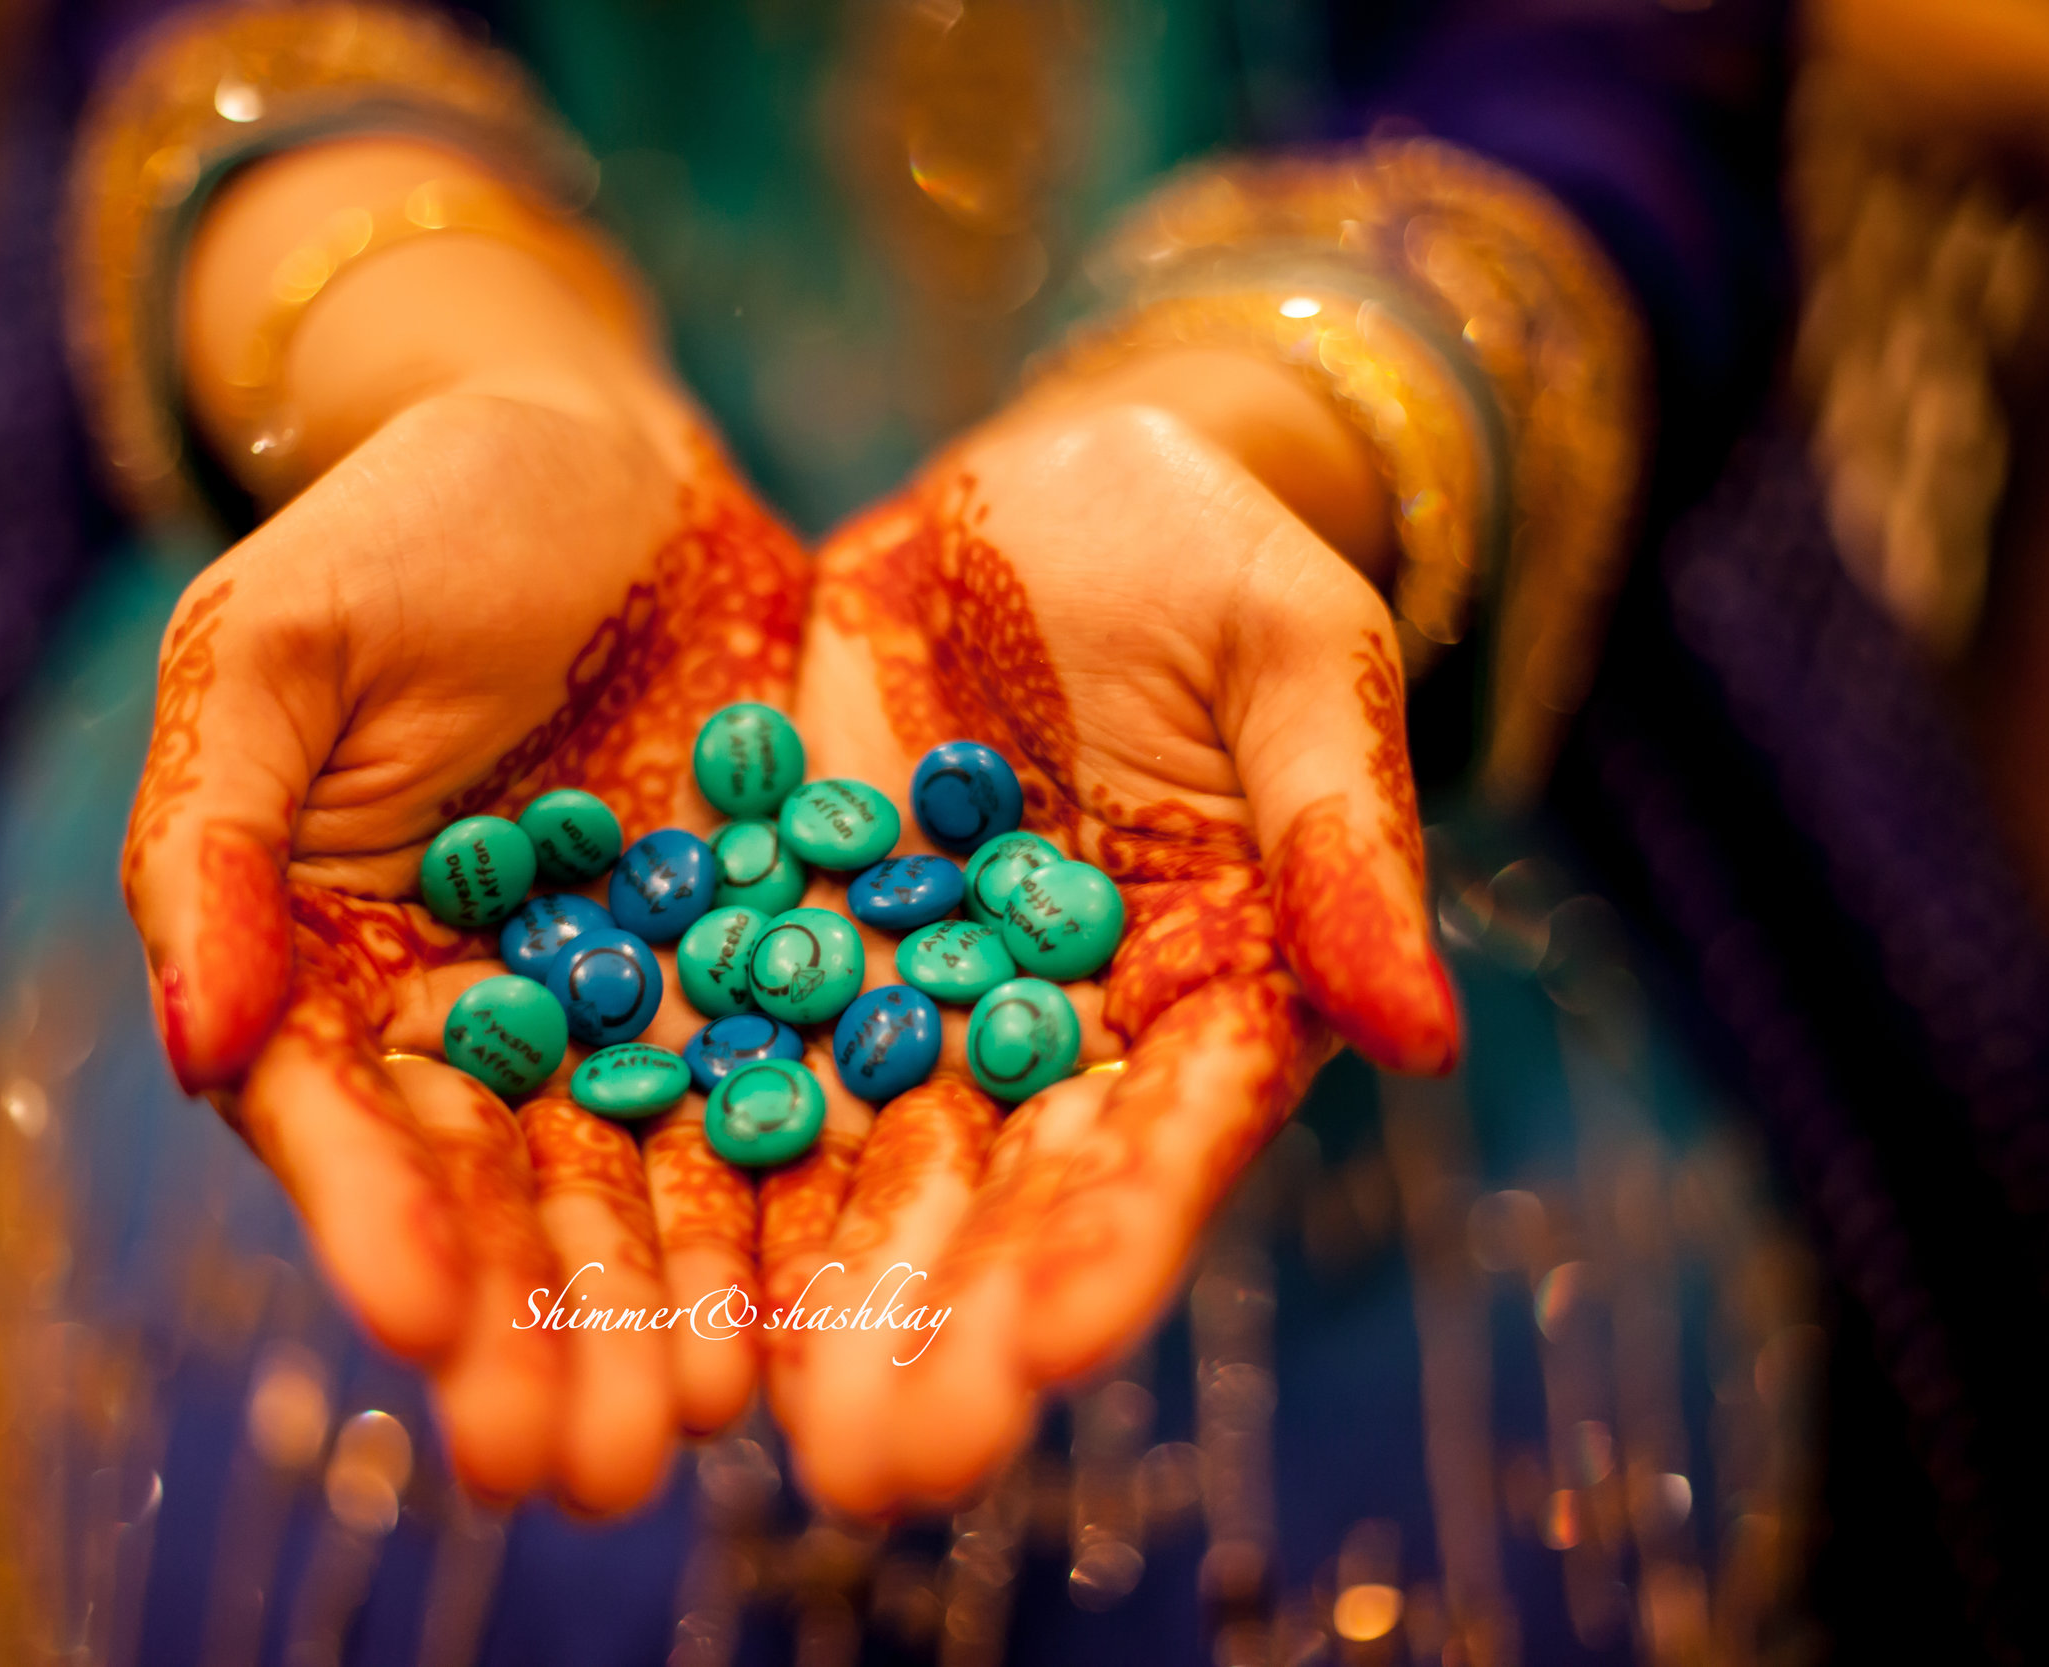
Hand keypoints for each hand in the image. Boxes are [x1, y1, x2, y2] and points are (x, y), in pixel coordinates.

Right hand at [123, 141, 806, 1512]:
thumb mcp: (277, 641)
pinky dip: (818, 1187)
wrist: (595, 450)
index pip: (352, 1127)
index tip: (421, 1325)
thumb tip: (200, 1045)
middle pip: (511, 1203)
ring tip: (711, 1419)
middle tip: (586, 1465)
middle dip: (544, 1333)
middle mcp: (493, 1029)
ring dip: (678, 1308)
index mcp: (343, 976)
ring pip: (659, 1182)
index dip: (380, 1227)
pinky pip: (802, 1085)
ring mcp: (639, 1009)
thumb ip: (220, 833)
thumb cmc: (406, 526)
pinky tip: (847, 1285)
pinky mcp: (772, 965)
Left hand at [770, 368, 1458, 1513]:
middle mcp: (1050, 1036)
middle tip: (877, 1465)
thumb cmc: (1211, 561)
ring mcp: (909, 996)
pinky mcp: (786, 935)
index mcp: (1203, 998)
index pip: (1166, 1144)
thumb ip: (1341, 837)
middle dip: (936, 1330)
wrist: (1044, 490)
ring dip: (800, 1296)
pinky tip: (625, 1257)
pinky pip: (728, 1054)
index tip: (1054, 1346)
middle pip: (998, 1201)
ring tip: (738, 1419)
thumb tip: (1423, 1035)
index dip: (1115, 1244)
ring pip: (851, 1166)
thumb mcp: (1299, 661)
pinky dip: (682, 1154)